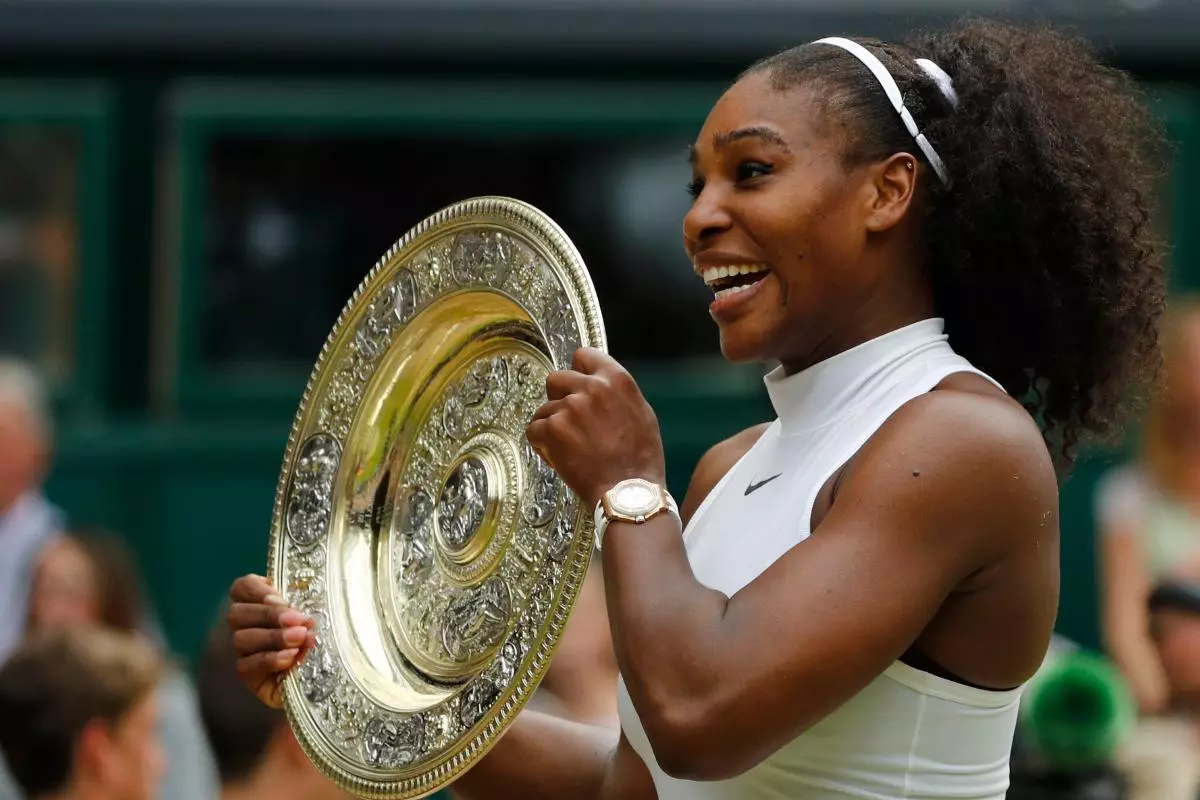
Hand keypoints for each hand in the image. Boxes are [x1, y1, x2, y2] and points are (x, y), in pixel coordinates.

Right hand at [227, 574, 316, 708]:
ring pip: (241, 639)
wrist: (327, 673)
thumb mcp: (317, 614)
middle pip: (238, 613)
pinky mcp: (247, 675)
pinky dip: (270, 659)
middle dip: (269, 615)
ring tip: (300, 638)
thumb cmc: (324, 634)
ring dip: (273, 637)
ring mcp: (243, 650)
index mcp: (258, 602)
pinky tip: (291, 656)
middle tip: (298, 620)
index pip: (243, 587)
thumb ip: (306, 604)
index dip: (257, 590)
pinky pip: (246, 665)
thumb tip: (306, 614)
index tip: (280, 596)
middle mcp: (244, 625)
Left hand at [526, 347, 665, 507]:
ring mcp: (569, 408)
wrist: (629, 493)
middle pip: (556, 379)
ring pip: (544, 409)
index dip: (578, 372)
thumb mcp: (642, 414)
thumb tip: (599, 384)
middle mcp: (591, 388)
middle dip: (560, 399)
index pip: (583, 356)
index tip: (577, 386)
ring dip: (552, 426)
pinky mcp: (552, 430)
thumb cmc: (641, 459)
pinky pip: (534, 430)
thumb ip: (617, 393)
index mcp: (616, 380)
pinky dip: (542, 444)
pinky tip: (559, 457)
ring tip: (570, 448)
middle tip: (571, 422)